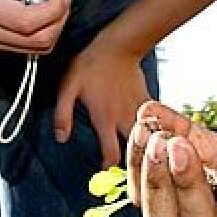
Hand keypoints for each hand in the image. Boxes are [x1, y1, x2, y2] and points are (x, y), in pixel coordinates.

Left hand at [55, 34, 148, 163]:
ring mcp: (139, 109)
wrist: (118, 46)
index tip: (104, 170)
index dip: (108, 167)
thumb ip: (62, 114)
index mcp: (105, 119)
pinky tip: (151, 134)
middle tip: (126, 166)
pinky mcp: (147, 101)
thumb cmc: (91, 65)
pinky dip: (154, 129)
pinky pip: (154, 121)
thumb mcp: (68, 87)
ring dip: (146, 146)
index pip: (112, 154)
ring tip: (142, 154)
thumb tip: (61, 138)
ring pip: (149, 137)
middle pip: (135, 150)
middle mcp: (124, 118)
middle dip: (133, 161)